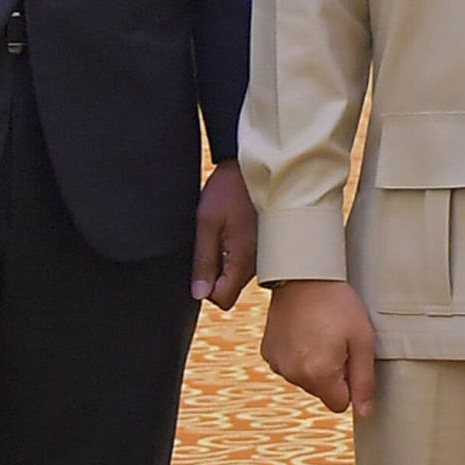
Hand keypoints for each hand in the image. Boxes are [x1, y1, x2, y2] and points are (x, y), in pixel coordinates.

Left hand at [191, 163, 257, 310]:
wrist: (258, 165)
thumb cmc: (231, 189)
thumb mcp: (207, 222)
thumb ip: (204, 260)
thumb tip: (199, 293)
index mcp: (242, 261)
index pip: (222, 299)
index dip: (204, 289)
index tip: (200, 264)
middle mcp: (258, 263)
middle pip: (230, 289)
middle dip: (215, 276)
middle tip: (210, 244)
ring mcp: (264, 255)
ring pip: (237, 275)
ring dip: (225, 261)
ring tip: (223, 230)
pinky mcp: (266, 245)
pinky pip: (246, 261)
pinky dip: (236, 251)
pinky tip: (234, 227)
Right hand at [263, 276, 378, 417]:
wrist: (303, 274)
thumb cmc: (338, 304)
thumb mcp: (362, 340)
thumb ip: (365, 381)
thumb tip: (365, 413)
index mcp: (319, 374)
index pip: (340, 405)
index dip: (349, 384)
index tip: (350, 358)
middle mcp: (293, 374)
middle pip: (322, 392)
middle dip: (332, 374)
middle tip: (336, 340)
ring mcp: (277, 364)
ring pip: (305, 379)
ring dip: (314, 364)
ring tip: (320, 332)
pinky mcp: (268, 352)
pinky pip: (289, 366)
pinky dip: (298, 355)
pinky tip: (304, 331)